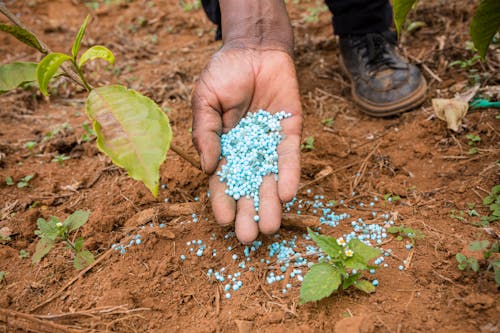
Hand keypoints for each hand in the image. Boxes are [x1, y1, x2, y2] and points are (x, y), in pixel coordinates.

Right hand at [192, 45, 302, 242]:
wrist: (253, 48)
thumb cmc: (224, 73)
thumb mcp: (205, 101)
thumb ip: (205, 132)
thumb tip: (207, 168)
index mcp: (224, 147)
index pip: (223, 179)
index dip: (222, 200)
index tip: (223, 221)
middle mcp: (248, 151)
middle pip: (249, 186)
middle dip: (248, 211)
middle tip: (249, 237)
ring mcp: (269, 143)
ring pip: (270, 178)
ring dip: (270, 202)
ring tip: (270, 226)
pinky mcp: (289, 131)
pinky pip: (289, 156)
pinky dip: (288, 174)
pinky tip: (287, 193)